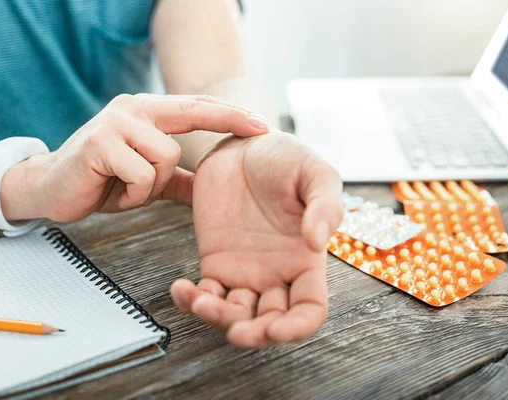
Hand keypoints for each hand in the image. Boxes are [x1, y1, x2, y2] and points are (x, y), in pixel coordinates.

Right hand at [1, 94, 268, 222]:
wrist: (49, 190)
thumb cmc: (101, 181)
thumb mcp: (147, 179)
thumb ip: (178, 180)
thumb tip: (211, 188)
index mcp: (147, 113)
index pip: (196, 108)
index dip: (230, 114)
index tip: (263, 124)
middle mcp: (133, 109)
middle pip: (192, 112)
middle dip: (229, 121)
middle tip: (261, 129)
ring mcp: (116, 122)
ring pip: (166, 156)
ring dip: (153, 185)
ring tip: (130, 189)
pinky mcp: (100, 142)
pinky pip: (142, 174)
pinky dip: (134, 194)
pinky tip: (115, 192)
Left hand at [171, 131, 342, 347]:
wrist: (243, 142)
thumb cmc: (285, 157)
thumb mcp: (315, 173)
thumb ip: (326, 206)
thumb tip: (318, 242)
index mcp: (306, 259)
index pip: (309, 308)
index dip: (297, 328)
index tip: (278, 330)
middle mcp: (277, 272)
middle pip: (269, 322)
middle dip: (255, 334)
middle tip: (237, 330)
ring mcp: (244, 269)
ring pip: (234, 313)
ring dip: (217, 319)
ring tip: (200, 301)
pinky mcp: (215, 260)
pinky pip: (204, 292)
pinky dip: (190, 300)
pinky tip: (181, 289)